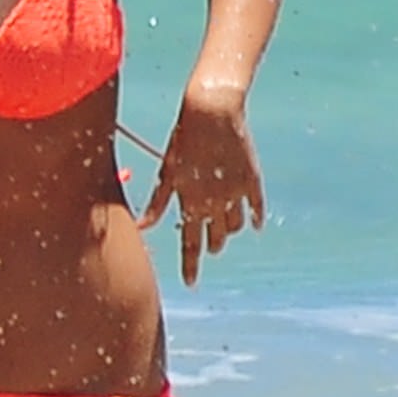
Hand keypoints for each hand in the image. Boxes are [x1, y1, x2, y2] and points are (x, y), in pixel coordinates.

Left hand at [140, 85, 266, 285]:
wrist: (213, 112)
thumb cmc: (182, 140)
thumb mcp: (166, 171)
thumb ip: (157, 202)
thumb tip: (141, 226)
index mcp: (190, 202)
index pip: (189, 244)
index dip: (189, 265)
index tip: (190, 284)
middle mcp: (215, 203)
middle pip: (214, 238)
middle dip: (209, 246)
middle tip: (207, 251)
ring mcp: (236, 193)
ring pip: (235, 226)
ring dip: (228, 232)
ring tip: (223, 234)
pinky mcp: (252, 180)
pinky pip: (256, 207)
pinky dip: (254, 217)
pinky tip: (253, 226)